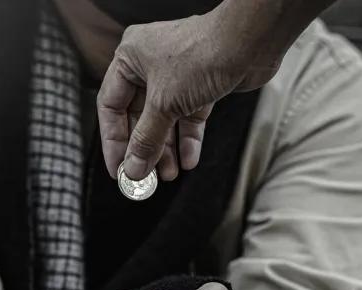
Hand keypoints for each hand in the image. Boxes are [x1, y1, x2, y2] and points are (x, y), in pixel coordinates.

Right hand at [98, 6, 281, 181]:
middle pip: (139, 116)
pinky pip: (189, 117)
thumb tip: (133, 167)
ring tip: (168, 174)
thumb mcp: (165, 103)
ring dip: (166, 149)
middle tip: (144, 176)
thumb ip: (147, 139)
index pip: (111, 106)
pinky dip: (188, 138)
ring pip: (165, 120)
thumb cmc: (204, 53)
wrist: (250, 40)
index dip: (113, 141)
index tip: (118, 168)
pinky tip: (188, 160)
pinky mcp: (201, 85)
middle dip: (144, 148)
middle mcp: (150, 65)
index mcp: (130, 58)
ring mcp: (176, 75)